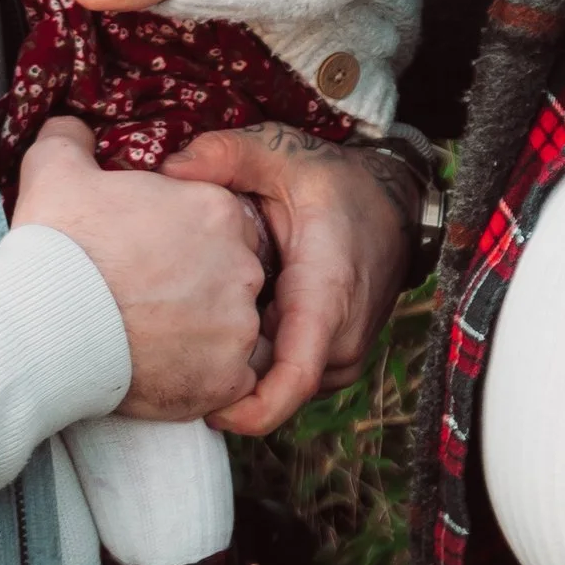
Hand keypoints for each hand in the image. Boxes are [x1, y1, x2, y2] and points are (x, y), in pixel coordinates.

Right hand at [11, 115, 268, 420]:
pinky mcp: (225, 377)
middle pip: (235, 276)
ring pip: (235, 330)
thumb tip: (72, 126)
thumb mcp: (55, 169)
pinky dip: (203, 380)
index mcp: (216, 210)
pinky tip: (163, 371)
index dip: (188, 243)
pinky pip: (230, 381)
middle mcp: (241, 265)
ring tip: (155, 341)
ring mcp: (237, 325)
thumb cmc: (56, 245)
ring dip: (204, 336)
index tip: (154, 260)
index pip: (223, 225)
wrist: (45, 324)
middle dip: (202, 289)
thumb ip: (71, 138)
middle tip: (154, 302)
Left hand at [163, 122, 414, 435]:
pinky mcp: (339, 359)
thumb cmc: (335, 182)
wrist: (395, 202)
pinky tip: (236, 321)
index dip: (250, 410)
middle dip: (227, 373)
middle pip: (274, 386)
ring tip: (208, 320)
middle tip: (179, 336)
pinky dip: (261, 358)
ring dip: (244, 363)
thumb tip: (168, 168)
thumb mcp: (280, 154)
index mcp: (326, 293)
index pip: (293, 379)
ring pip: (280, 383)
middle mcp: (342, 335)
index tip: (207, 411)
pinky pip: (291, 375)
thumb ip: (224, 155)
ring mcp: (345, 352)